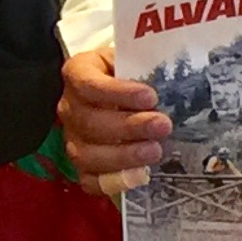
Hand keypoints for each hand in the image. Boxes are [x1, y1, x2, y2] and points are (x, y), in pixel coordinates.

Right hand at [59, 45, 168, 188]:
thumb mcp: (135, 59)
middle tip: (162, 125)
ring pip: (87, 154)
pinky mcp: (83, 166)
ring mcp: (73, 139)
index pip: (88, 84)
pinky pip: (90, 181)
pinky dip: (114, 181)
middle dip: (128, 126)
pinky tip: (140, 175)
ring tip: (156, 151)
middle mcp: (69, 108)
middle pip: (88, 121)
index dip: (117, 93)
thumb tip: (172, 70)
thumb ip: (146, 62)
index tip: (150, 96)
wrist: (124, 95)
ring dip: (123, 155)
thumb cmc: (131, 74)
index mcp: (78, 73)